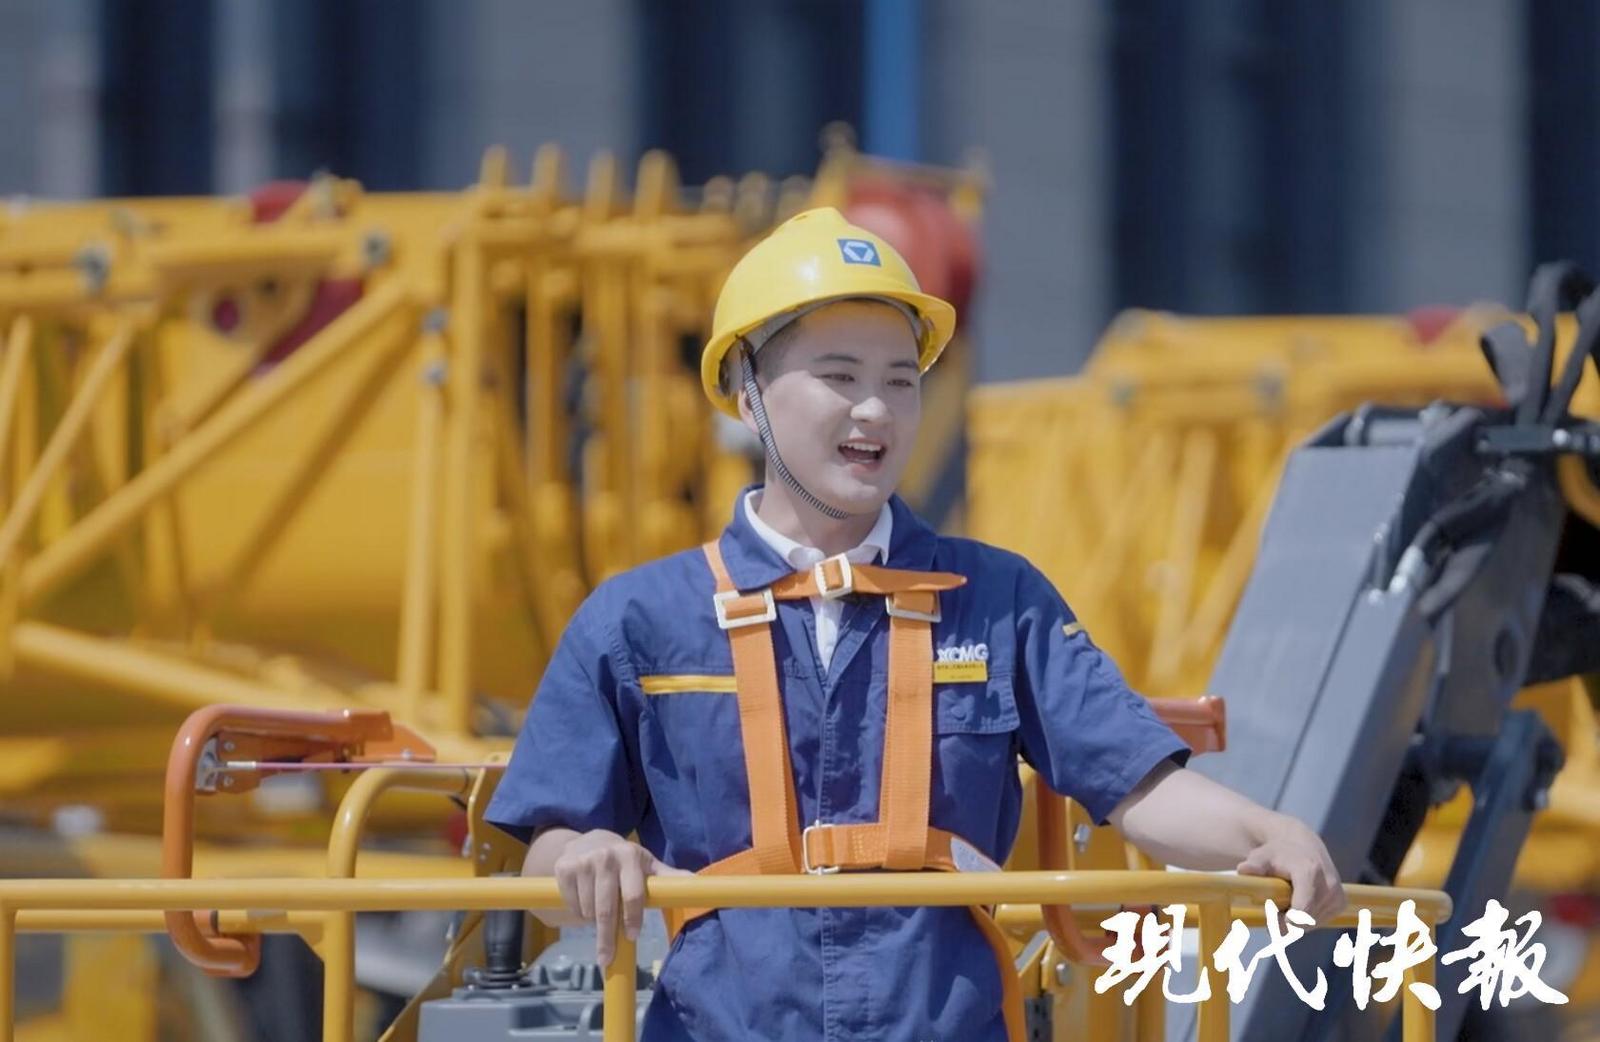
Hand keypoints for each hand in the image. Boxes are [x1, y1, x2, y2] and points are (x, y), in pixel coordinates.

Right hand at [551, 829, 689, 967]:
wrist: (590, 840)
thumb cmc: (626, 861)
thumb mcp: (648, 866)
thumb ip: (669, 878)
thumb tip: (697, 884)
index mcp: (630, 857)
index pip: (633, 895)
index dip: (632, 919)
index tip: (632, 936)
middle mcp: (605, 857)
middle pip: (606, 909)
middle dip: (606, 938)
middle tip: (606, 958)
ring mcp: (582, 862)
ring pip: (588, 910)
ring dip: (594, 921)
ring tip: (601, 910)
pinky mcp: (563, 868)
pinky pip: (572, 904)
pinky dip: (579, 911)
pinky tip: (585, 900)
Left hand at [1236, 820, 1346, 923]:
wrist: (1303, 846)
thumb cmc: (1278, 853)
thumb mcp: (1262, 856)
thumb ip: (1254, 865)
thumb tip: (1243, 869)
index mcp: (1311, 873)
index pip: (1302, 911)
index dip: (1285, 924)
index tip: (1270, 925)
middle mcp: (1329, 885)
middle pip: (1304, 923)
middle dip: (1286, 923)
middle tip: (1271, 911)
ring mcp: (1337, 895)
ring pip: (1310, 925)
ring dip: (1294, 921)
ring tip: (1284, 902)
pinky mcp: (1340, 903)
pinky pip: (1318, 922)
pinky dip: (1304, 919)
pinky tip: (1297, 902)